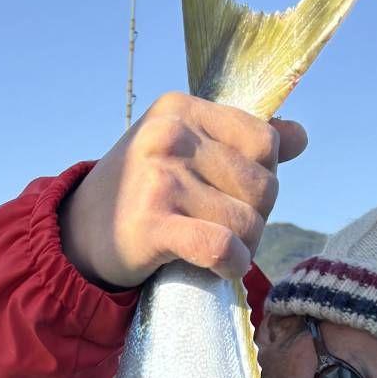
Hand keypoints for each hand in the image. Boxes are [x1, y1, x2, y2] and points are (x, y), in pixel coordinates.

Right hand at [59, 92, 307, 288]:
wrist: (76, 235)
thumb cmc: (140, 192)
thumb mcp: (183, 150)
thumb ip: (240, 142)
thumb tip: (300, 136)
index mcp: (181, 109)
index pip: (265, 141)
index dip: (263, 177)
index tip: (233, 196)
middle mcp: (169, 136)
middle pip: (263, 186)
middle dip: (255, 218)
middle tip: (223, 229)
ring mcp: (159, 179)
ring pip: (248, 222)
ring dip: (244, 248)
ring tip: (216, 250)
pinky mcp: (152, 224)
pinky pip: (223, 247)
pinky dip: (233, 265)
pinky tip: (222, 268)